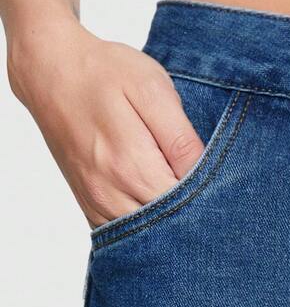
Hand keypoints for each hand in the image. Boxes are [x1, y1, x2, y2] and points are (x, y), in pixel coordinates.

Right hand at [7, 15, 203, 226]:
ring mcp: (97, 203)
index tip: (222, 184)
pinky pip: (124, 232)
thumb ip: (179, 138)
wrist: (50, 70)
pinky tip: (158, 204)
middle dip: (193, 214)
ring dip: (169, 224)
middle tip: (211, 192)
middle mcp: (111, 193)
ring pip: (146, 236)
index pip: (187, 205)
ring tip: (184, 196)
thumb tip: (205, 173)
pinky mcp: (89, 204)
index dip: (210, 198)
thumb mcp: (151, 89)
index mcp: (132, 166)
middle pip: (168, 226)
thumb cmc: (104, 72)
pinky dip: (145, 227)